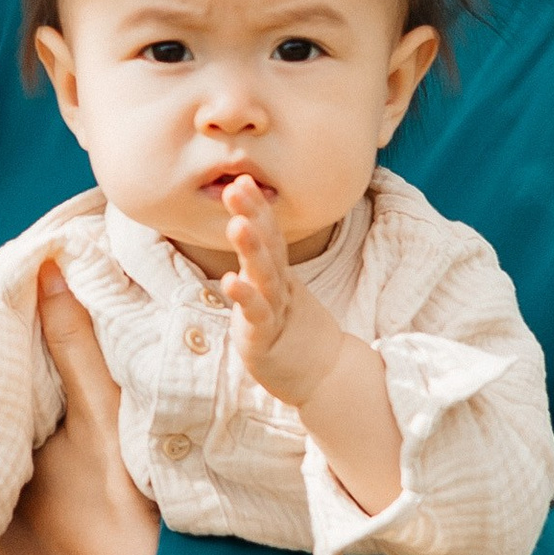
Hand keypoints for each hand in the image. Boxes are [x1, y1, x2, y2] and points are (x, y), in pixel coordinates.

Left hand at [0, 258, 158, 554]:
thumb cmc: (126, 508)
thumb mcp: (102, 416)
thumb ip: (73, 346)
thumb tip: (45, 272)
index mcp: (0, 483)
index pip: (1, 439)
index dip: (22, 420)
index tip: (46, 407)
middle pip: (12, 484)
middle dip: (33, 469)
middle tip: (70, 457)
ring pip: (26, 528)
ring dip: (48, 514)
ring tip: (83, 497)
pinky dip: (62, 552)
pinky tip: (88, 539)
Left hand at [220, 176, 342, 408]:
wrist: (322, 376)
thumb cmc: (293, 332)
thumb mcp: (277, 292)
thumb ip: (263, 263)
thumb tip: (247, 227)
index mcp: (279, 274)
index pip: (269, 234)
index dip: (257, 207)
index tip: (242, 178)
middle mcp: (278, 287)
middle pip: (267, 246)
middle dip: (252, 215)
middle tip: (236, 187)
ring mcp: (275, 311)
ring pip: (264, 275)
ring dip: (251, 249)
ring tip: (237, 224)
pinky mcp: (266, 338)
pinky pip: (257, 315)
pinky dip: (245, 297)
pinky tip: (231, 280)